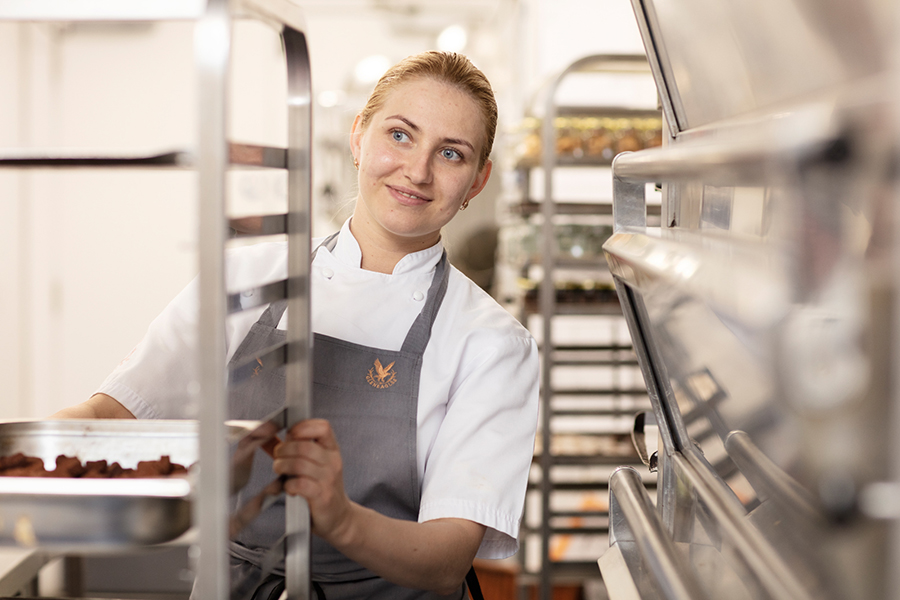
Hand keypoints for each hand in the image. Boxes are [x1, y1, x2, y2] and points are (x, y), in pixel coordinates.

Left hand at [272, 419, 352, 543]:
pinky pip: (300, 484)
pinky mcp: (322, 496)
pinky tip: (289, 488)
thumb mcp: (312, 464)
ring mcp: (329, 479)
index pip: (322, 427)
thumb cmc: (322, 489)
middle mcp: (333, 462)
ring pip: (299, 464)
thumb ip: (290, 449)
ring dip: (282, 466)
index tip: (290, 436)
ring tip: (280, 472)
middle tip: (278, 458)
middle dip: (283, 450)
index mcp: (332, 450)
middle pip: (304, 446)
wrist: (339, 517)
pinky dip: (288, 485)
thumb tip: (266, 437)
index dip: (303, 427)